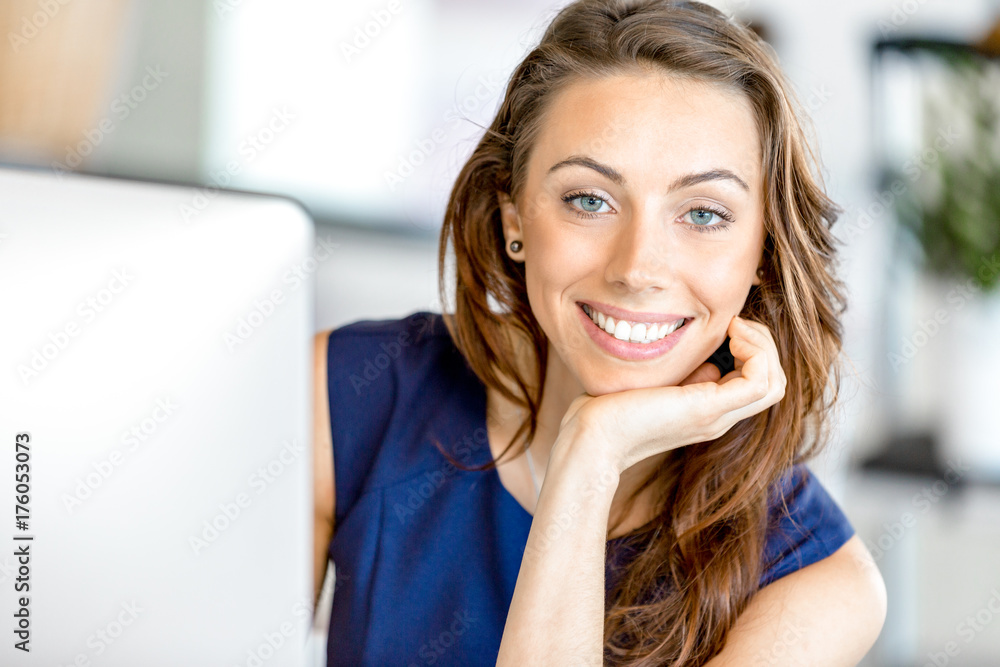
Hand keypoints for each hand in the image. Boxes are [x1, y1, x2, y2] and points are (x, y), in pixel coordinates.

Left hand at [556, 316, 786, 474]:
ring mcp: (716, 416)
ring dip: (763, 346)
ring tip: (735, 327)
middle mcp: (718, 417)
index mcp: (706, 411)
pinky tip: (729, 333)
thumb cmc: (607, 410)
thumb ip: (684, 377)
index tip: (724, 326)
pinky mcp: (707, 409)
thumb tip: (709, 365)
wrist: (591, 437)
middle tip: (734, 323)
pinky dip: (756, 351)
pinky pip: (762, 382)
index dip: (751, 349)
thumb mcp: (655, 385)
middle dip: (763, 344)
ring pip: (775, 383)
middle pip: (774, 384)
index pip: (757, 383)